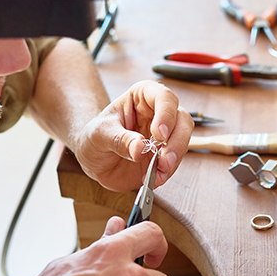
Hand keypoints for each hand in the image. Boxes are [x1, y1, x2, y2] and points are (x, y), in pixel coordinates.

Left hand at [73, 81, 192, 191]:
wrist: (93, 159)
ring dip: (174, 159)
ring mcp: (164, 136)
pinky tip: (155, 178)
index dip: (166, 115)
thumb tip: (139, 148)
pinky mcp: (164, 155)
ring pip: (183, 141)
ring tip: (158, 172)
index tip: (159, 135)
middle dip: (176, 141)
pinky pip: (175, 162)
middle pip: (182, 120)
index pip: (164, 97)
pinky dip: (167, 172)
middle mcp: (157, 113)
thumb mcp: (99, 135)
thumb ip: (119, 140)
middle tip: (165, 159)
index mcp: (142, 97)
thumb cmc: (94, 137)